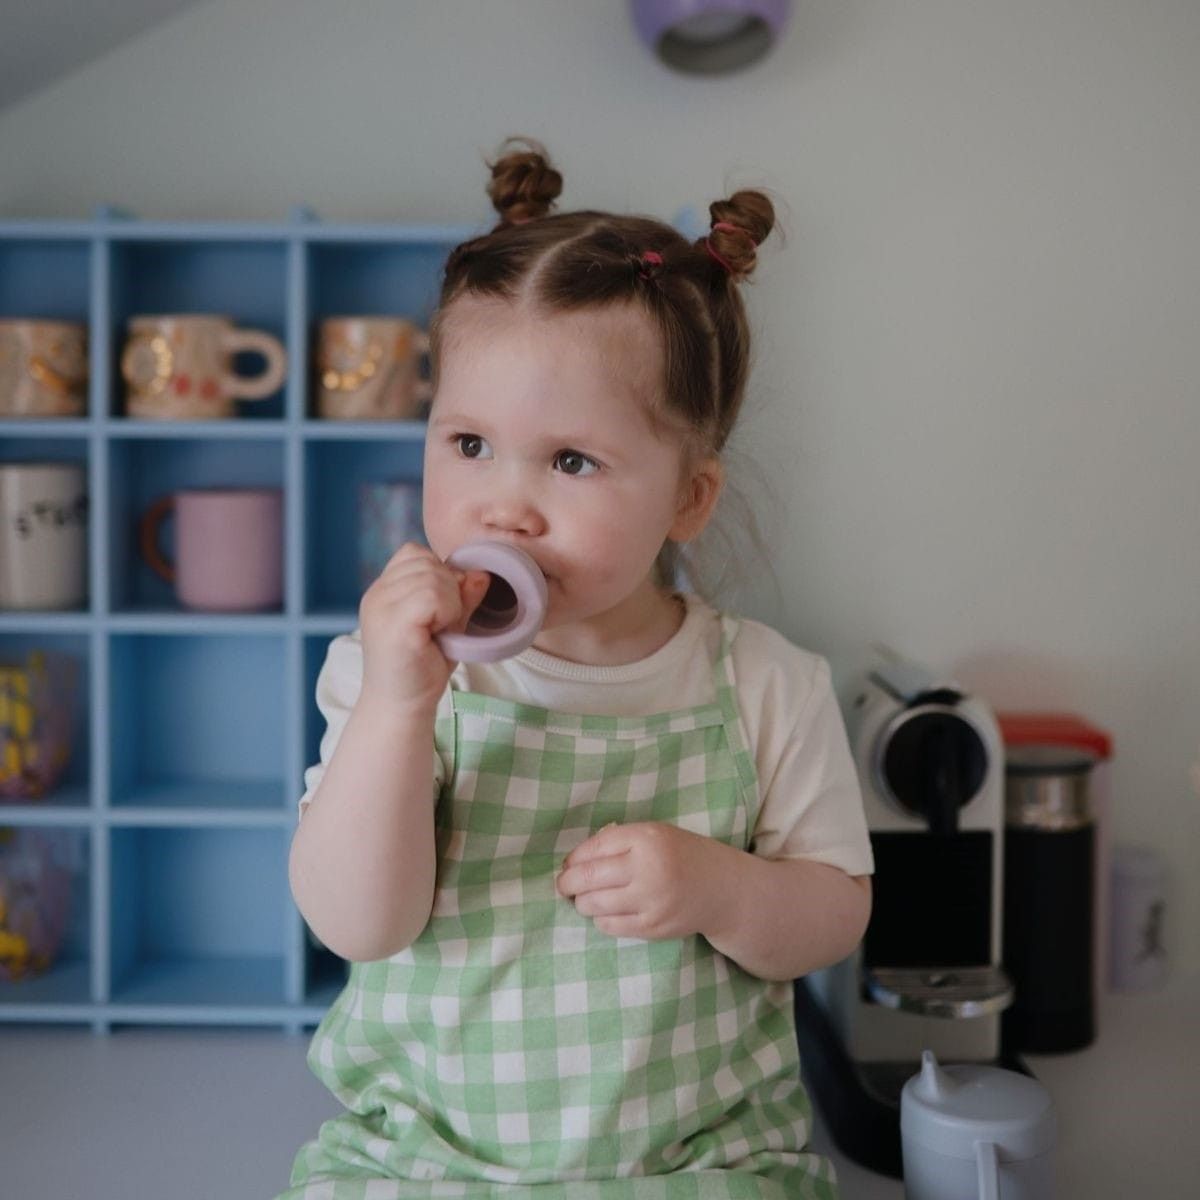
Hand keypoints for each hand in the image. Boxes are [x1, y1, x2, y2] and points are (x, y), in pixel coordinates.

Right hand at [357, 542, 490, 714]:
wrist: (401, 707)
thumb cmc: (422, 668)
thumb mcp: (448, 624)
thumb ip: (462, 597)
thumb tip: (481, 573)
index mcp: (383, 590)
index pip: (414, 552)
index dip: (438, 573)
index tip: (439, 610)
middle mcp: (376, 594)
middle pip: (427, 561)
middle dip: (448, 588)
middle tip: (442, 624)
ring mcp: (381, 607)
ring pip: (433, 575)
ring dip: (450, 602)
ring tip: (439, 630)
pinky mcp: (393, 624)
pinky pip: (431, 594)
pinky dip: (446, 611)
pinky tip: (438, 634)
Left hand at [555, 822, 732, 941]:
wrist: (721, 889)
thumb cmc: (681, 855)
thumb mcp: (654, 834)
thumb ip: (619, 841)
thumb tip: (573, 861)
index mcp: (646, 839)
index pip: (595, 848)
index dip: (574, 858)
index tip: (567, 864)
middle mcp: (647, 869)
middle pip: (588, 877)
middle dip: (567, 882)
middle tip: (563, 885)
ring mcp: (650, 901)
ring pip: (594, 904)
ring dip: (581, 902)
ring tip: (584, 898)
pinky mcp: (652, 927)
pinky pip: (609, 925)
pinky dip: (600, 918)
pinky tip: (606, 911)